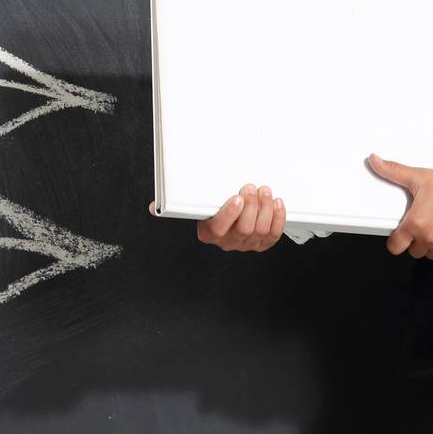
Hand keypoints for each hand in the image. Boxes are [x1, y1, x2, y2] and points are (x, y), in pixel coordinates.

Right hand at [148, 183, 286, 251]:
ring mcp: (247, 245)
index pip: (218, 228)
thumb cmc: (211, 211)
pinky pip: (273, 235)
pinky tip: (277, 203)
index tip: (235, 198)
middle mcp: (228, 242)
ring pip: (260, 231)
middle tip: (252, 188)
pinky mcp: (262, 244)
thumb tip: (154, 207)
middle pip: (243, 229)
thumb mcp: (196, 206)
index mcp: (210, 234)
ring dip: (265, 209)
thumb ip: (178, 204)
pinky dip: (278, 218)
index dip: (229, 214)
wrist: (226, 223)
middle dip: (250, 206)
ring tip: (264, 191)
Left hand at [366, 152, 432, 266]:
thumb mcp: (421, 177)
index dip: (396, 240)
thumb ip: (394, 171)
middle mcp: (428, 239)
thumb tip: (374, 160)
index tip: (401, 234)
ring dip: (429, 246)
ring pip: (427, 255)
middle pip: (412, 251)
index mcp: (416, 223)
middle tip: (425, 222)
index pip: (395, 246)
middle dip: (415, 239)